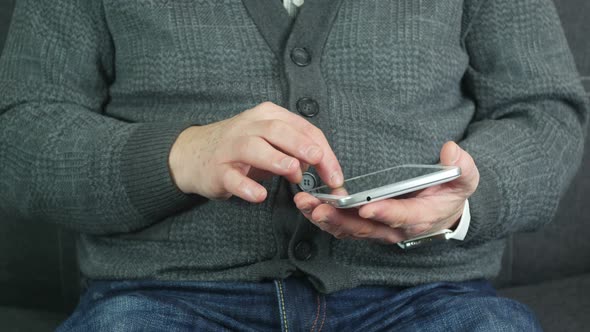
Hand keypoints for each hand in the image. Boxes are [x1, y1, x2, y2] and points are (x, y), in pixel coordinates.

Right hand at [168, 102, 343, 201]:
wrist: (193, 153)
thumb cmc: (239, 148)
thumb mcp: (269, 140)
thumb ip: (295, 148)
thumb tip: (321, 162)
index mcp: (267, 116)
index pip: (301, 128)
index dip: (323, 151)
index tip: (336, 174)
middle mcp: (249, 127)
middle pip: (279, 131)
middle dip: (302, 146)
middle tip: (318, 161)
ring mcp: (231, 147)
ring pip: (255, 148)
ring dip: (277, 159)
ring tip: (294, 172)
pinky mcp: (217, 170)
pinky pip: (232, 178)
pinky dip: (246, 186)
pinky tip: (259, 195)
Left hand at [294, 142, 479, 243]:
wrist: (442, 212)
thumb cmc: (450, 193)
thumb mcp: (464, 179)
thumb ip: (461, 166)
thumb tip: (451, 150)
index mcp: (419, 217)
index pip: (400, 216)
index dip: (383, 212)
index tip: (365, 206)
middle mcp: (395, 228)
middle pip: (365, 228)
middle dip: (340, 218)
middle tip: (318, 206)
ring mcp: (378, 230)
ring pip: (349, 230)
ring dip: (325, 218)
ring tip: (305, 204)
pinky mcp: (366, 227)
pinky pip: (343, 227)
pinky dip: (324, 219)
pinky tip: (308, 206)